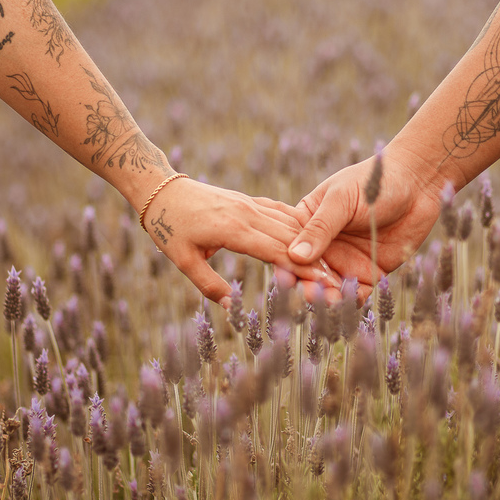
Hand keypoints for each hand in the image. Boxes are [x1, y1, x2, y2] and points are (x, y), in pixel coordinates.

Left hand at [141, 177, 337, 304]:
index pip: (277, 252)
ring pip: (290, 223)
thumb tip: (231, 308)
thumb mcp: (183, 261)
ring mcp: (250, 204)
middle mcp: (247, 213)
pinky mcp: (249, 200)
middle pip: (290, 239)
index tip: (324, 284)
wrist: (162, 190)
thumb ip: (209, 285)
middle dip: (315, 261)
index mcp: (233, 229)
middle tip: (337, 281)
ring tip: (330, 264)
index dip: (302, 269)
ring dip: (312, 243)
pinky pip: (281, 211)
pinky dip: (299, 225)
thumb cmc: (169, 228)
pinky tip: (313, 237)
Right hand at [282, 149, 446, 300]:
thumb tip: (295, 255)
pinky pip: (356, 294)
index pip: (289, 247)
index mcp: (308, 223)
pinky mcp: (369, 273)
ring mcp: (345, 261)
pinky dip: (352, 300)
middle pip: (307, 273)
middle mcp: (323, 246)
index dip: (286, 262)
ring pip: (329, 287)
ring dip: (327, 297)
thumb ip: (320, 227)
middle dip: (307, 285)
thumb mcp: (342, 200)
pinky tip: (352, 300)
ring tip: (332, 300)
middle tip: (311, 292)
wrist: (417, 184)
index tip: (287, 275)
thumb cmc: (373, 181)